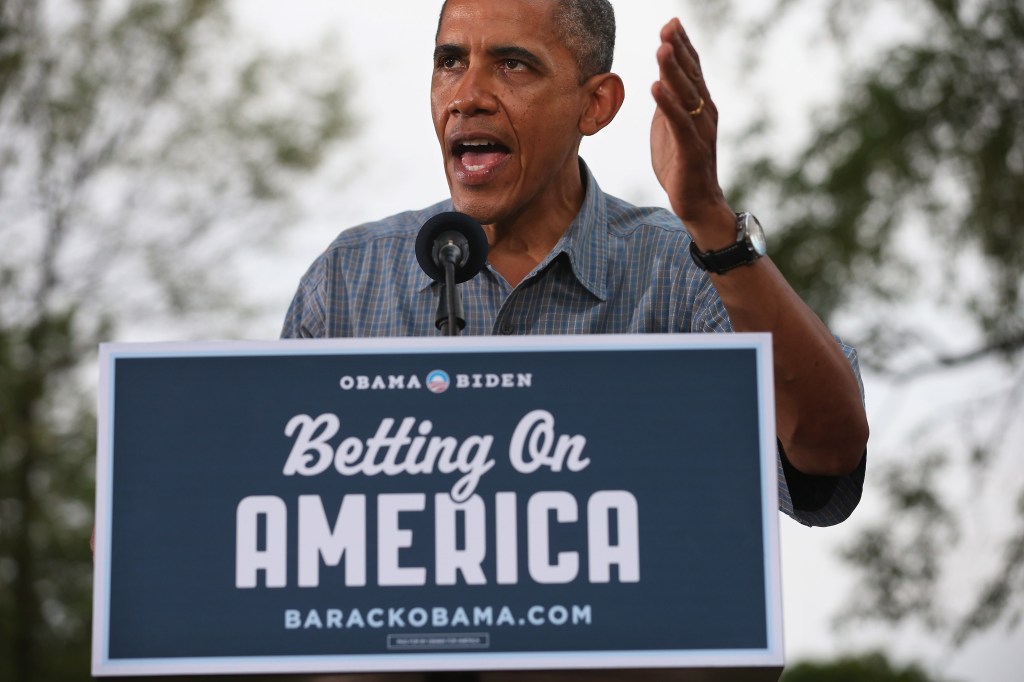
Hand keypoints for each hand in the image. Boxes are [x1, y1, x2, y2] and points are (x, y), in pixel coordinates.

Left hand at [651, 19, 733, 247]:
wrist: (696, 201)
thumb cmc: (681, 162)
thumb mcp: (670, 124)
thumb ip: (668, 100)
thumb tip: (660, 75)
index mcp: (700, 105)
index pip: (692, 69)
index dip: (682, 45)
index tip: (671, 23)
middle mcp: (704, 113)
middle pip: (691, 75)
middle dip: (679, 50)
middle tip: (668, 26)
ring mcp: (700, 131)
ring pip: (686, 95)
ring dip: (673, 71)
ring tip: (662, 49)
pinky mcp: (691, 150)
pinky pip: (679, 123)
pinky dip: (668, 105)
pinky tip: (656, 88)